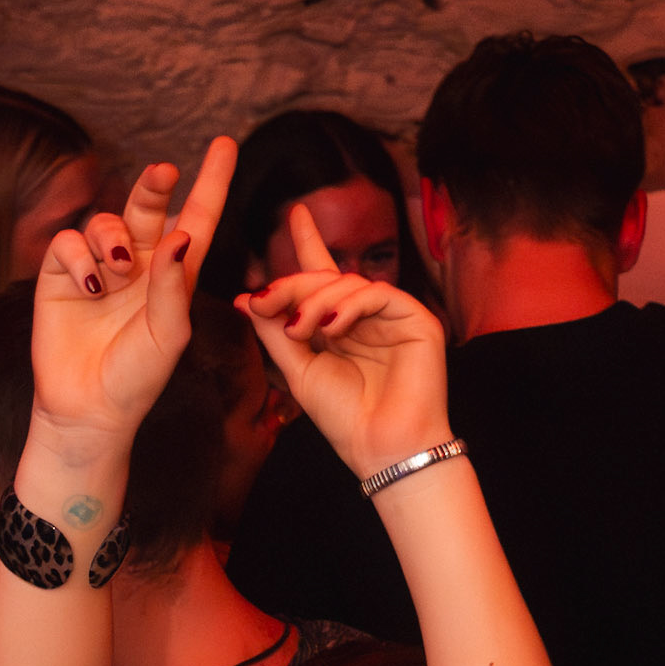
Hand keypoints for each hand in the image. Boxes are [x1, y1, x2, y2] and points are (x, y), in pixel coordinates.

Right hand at [29, 138, 237, 450]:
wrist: (89, 409)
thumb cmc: (138, 378)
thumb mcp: (169, 336)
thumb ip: (175, 286)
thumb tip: (181, 233)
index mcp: (174, 276)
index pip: (197, 220)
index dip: (211, 183)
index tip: (226, 143)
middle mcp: (138, 264)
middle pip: (148, 206)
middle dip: (154, 185)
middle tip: (164, 173)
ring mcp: (99, 267)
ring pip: (106, 221)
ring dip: (113, 237)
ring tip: (118, 270)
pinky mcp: (61, 275)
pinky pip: (69, 242)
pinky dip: (80, 258)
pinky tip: (89, 287)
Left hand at [241, 203, 451, 479]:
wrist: (382, 449)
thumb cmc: (344, 418)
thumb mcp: (298, 370)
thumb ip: (275, 332)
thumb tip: (246, 298)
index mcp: (340, 327)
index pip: (322, 277)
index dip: (309, 244)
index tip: (296, 215)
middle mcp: (367, 317)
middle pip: (327, 279)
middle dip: (292, 285)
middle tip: (265, 301)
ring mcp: (394, 317)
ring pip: (349, 283)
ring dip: (316, 301)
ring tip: (300, 331)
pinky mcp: (417, 321)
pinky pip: (378, 294)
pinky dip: (349, 306)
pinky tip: (330, 328)